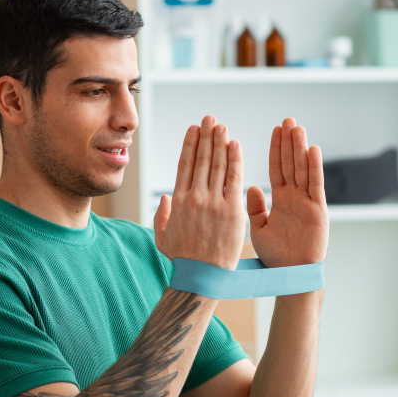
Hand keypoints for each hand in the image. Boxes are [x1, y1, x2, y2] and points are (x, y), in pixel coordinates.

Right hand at [154, 116, 245, 269]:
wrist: (201, 277)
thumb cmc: (183, 260)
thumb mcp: (162, 237)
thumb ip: (162, 215)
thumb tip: (165, 198)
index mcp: (178, 201)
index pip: (184, 164)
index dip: (190, 144)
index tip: (194, 129)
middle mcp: (195, 197)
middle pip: (202, 159)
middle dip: (206, 136)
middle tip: (210, 119)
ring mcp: (214, 202)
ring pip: (218, 164)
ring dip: (220, 142)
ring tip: (222, 126)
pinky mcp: (232, 210)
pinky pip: (235, 179)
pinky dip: (235, 160)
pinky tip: (235, 145)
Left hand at [246, 118, 329, 267]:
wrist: (290, 275)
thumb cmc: (275, 256)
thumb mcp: (259, 229)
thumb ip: (255, 208)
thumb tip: (250, 186)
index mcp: (279, 200)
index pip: (277, 169)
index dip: (276, 149)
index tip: (274, 130)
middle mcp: (294, 197)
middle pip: (291, 164)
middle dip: (289, 142)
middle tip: (287, 120)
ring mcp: (307, 202)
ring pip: (303, 169)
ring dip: (300, 148)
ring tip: (297, 128)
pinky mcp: (317, 210)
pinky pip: (315, 185)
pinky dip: (314, 167)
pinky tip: (312, 149)